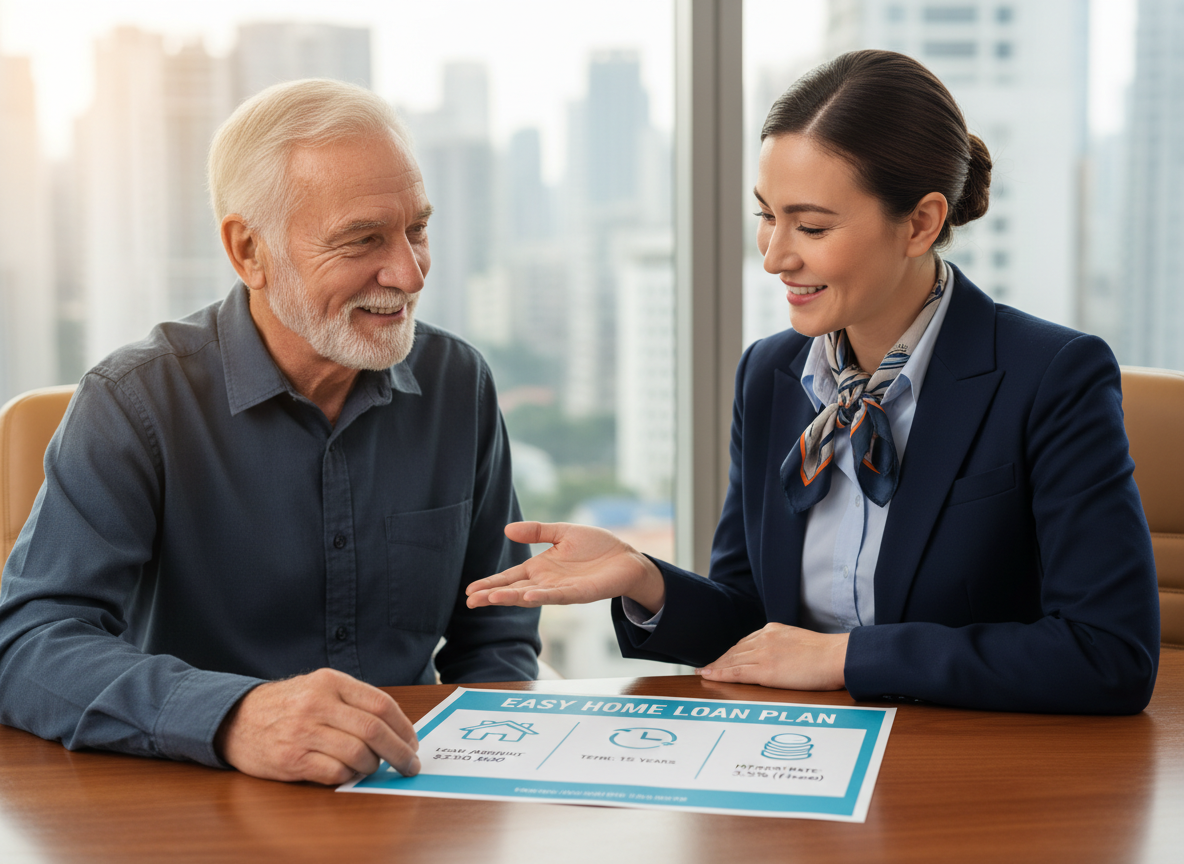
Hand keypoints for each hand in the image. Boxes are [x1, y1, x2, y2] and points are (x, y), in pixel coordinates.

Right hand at [215, 668, 419, 784]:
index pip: (380, 704)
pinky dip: (350, 776)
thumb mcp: (318, 688)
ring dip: (373, 766)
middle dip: (399, 751)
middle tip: (409, 764)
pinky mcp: (292, 759)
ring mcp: (303, 732)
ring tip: (373, 767)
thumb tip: (396, 728)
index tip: (412, 742)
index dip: (404, 726)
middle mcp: (317, 704)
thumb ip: (353, 701)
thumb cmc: (285, 705)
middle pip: (374, 730)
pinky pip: (335, 773)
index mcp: (330, 682)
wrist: (235, 719)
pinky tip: (350, 773)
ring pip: (358, 754)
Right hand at [465, 521, 665, 612]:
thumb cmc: (596, 546)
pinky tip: (526, 597)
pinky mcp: (579, 594)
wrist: (626, 557)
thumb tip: (507, 529)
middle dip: (493, 596)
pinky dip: (541, 597)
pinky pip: (557, 596)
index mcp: (540, 568)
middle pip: (514, 590)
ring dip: (511, 598)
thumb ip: (537, 531)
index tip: (470, 591)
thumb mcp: (562, 532)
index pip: (510, 578)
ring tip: (491, 599)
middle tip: (470, 601)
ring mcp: (561, 590)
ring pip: (531, 596)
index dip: (490, 584)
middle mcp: (546, 582)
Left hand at [696, 624, 848, 690]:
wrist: (837, 657)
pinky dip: (720, 673)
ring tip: (704, 673)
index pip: (745, 642)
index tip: (722, 657)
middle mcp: (764, 637)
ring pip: (732, 660)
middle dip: (720, 659)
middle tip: (706, 667)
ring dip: (716, 666)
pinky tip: (709, 676)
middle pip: (735, 650)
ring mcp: (763, 653)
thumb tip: (782, 658)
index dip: (731, 652)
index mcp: (773, 630)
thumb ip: (785, 647)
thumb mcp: (801, 643)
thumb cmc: (827, 655)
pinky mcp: (764, 670)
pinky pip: (736, 672)